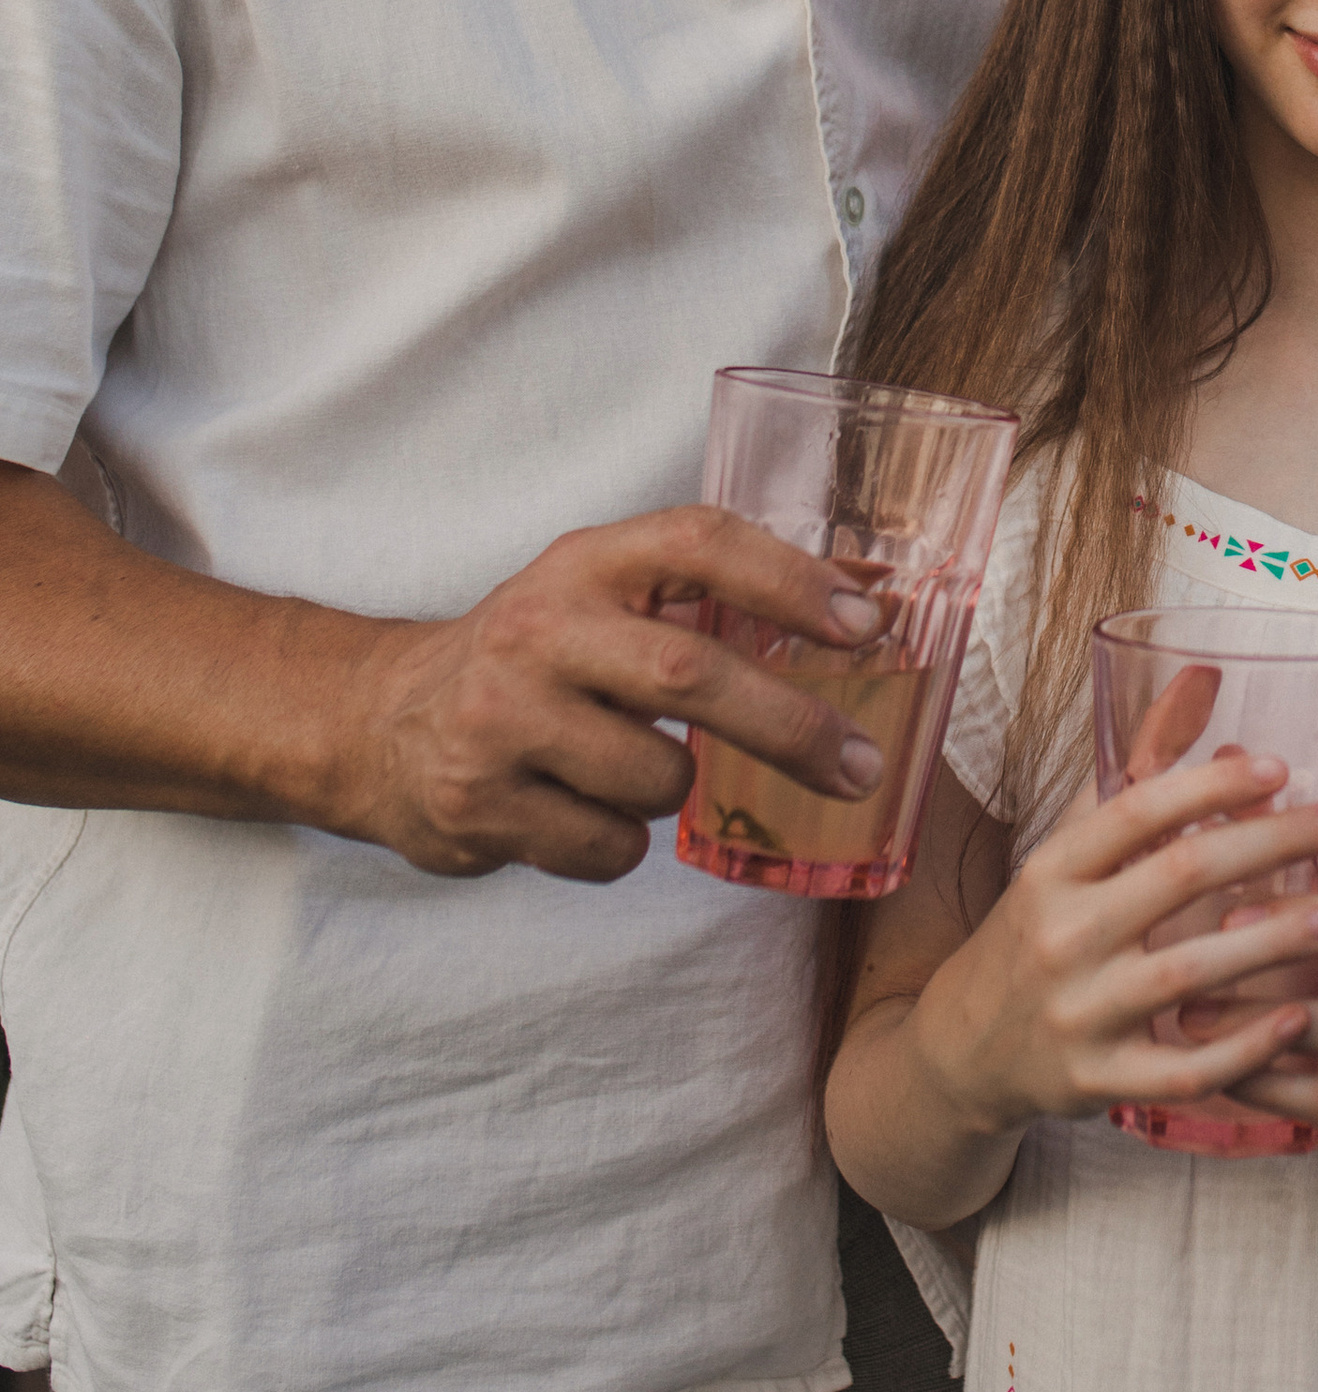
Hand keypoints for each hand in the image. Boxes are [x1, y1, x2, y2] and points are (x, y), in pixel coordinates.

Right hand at [336, 505, 887, 884]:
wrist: (378, 723)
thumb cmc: (535, 658)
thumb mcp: (599, 596)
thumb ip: (700, 597)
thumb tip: (865, 613)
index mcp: (583, 563)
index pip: (699, 542)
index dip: (790, 580)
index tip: (866, 625)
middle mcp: (538, 631)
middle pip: (689, 672)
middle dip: (792, 726)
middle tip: (861, 765)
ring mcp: (500, 720)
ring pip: (658, 778)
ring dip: (679, 790)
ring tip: (633, 769)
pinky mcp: (479, 806)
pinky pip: (609, 849)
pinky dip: (621, 846)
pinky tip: (579, 812)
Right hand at [906, 755, 1317, 1140]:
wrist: (965, 1051)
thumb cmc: (1038, 932)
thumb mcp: (1069, 850)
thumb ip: (1137, 770)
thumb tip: (1200, 677)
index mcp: (1053, 869)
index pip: (1137, 811)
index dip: (1211, 785)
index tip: (1281, 767)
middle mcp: (1061, 935)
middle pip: (1178, 879)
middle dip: (1270, 845)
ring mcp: (1079, 1013)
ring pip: (1191, 975)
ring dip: (1274, 943)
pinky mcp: (1098, 1083)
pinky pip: (1184, 1068)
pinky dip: (1245, 1046)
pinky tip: (1298, 1017)